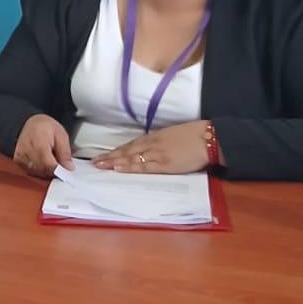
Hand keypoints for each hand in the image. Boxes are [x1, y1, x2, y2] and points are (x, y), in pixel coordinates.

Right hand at [14, 114, 73, 177]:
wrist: (33, 124)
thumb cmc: (46, 127)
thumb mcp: (61, 135)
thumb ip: (65, 153)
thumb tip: (68, 167)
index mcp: (38, 140)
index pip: (48, 164)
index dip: (58, 170)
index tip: (66, 169)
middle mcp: (26, 148)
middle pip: (42, 170)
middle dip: (53, 170)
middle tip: (59, 163)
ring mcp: (20, 155)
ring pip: (37, 173)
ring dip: (46, 171)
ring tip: (50, 159)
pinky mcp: (18, 160)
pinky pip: (31, 172)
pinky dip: (39, 170)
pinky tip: (42, 161)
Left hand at [94, 120, 209, 174]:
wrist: (208, 138)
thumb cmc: (194, 136)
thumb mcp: (172, 135)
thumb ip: (159, 141)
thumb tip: (149, 148)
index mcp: (154, 137)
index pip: (130, 145)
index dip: (116, 151)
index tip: (103, 155)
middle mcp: (152, 144)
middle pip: (126, 151)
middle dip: (110, 157)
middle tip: (93, 162)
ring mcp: (157, 154)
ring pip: (131, 158)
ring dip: (114, 162)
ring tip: (100, 166)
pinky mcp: (164, 164)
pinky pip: (144, 166)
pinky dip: (130, 167)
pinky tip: (119, 169)